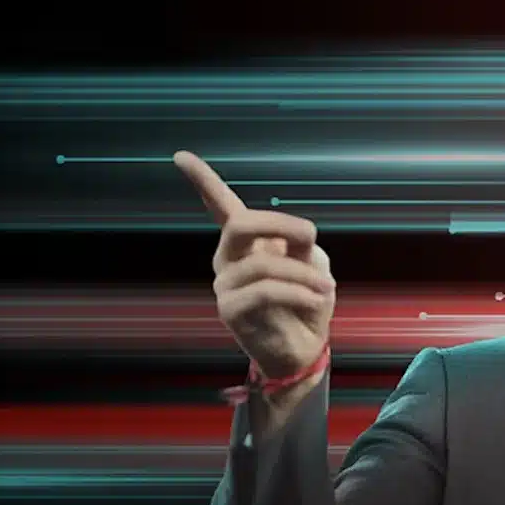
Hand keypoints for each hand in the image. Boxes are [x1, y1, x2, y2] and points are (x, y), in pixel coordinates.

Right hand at [173, 150, 334, 381]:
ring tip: (325, 287)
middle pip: (240, 223)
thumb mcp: (312, 263)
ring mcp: (225, 284)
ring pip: (264, 263)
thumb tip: (292, 236)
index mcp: (245, 242)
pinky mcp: (230, 310)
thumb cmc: (306, 301)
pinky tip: (315, 300)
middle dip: (280, 224)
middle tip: (310, 235)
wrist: (303, 348)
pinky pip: (266, 290)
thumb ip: (300, 242)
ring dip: (303, 273)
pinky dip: (298, 293)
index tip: (180, 155)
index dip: (202, 180)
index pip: (219, 205)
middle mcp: (227, 258)